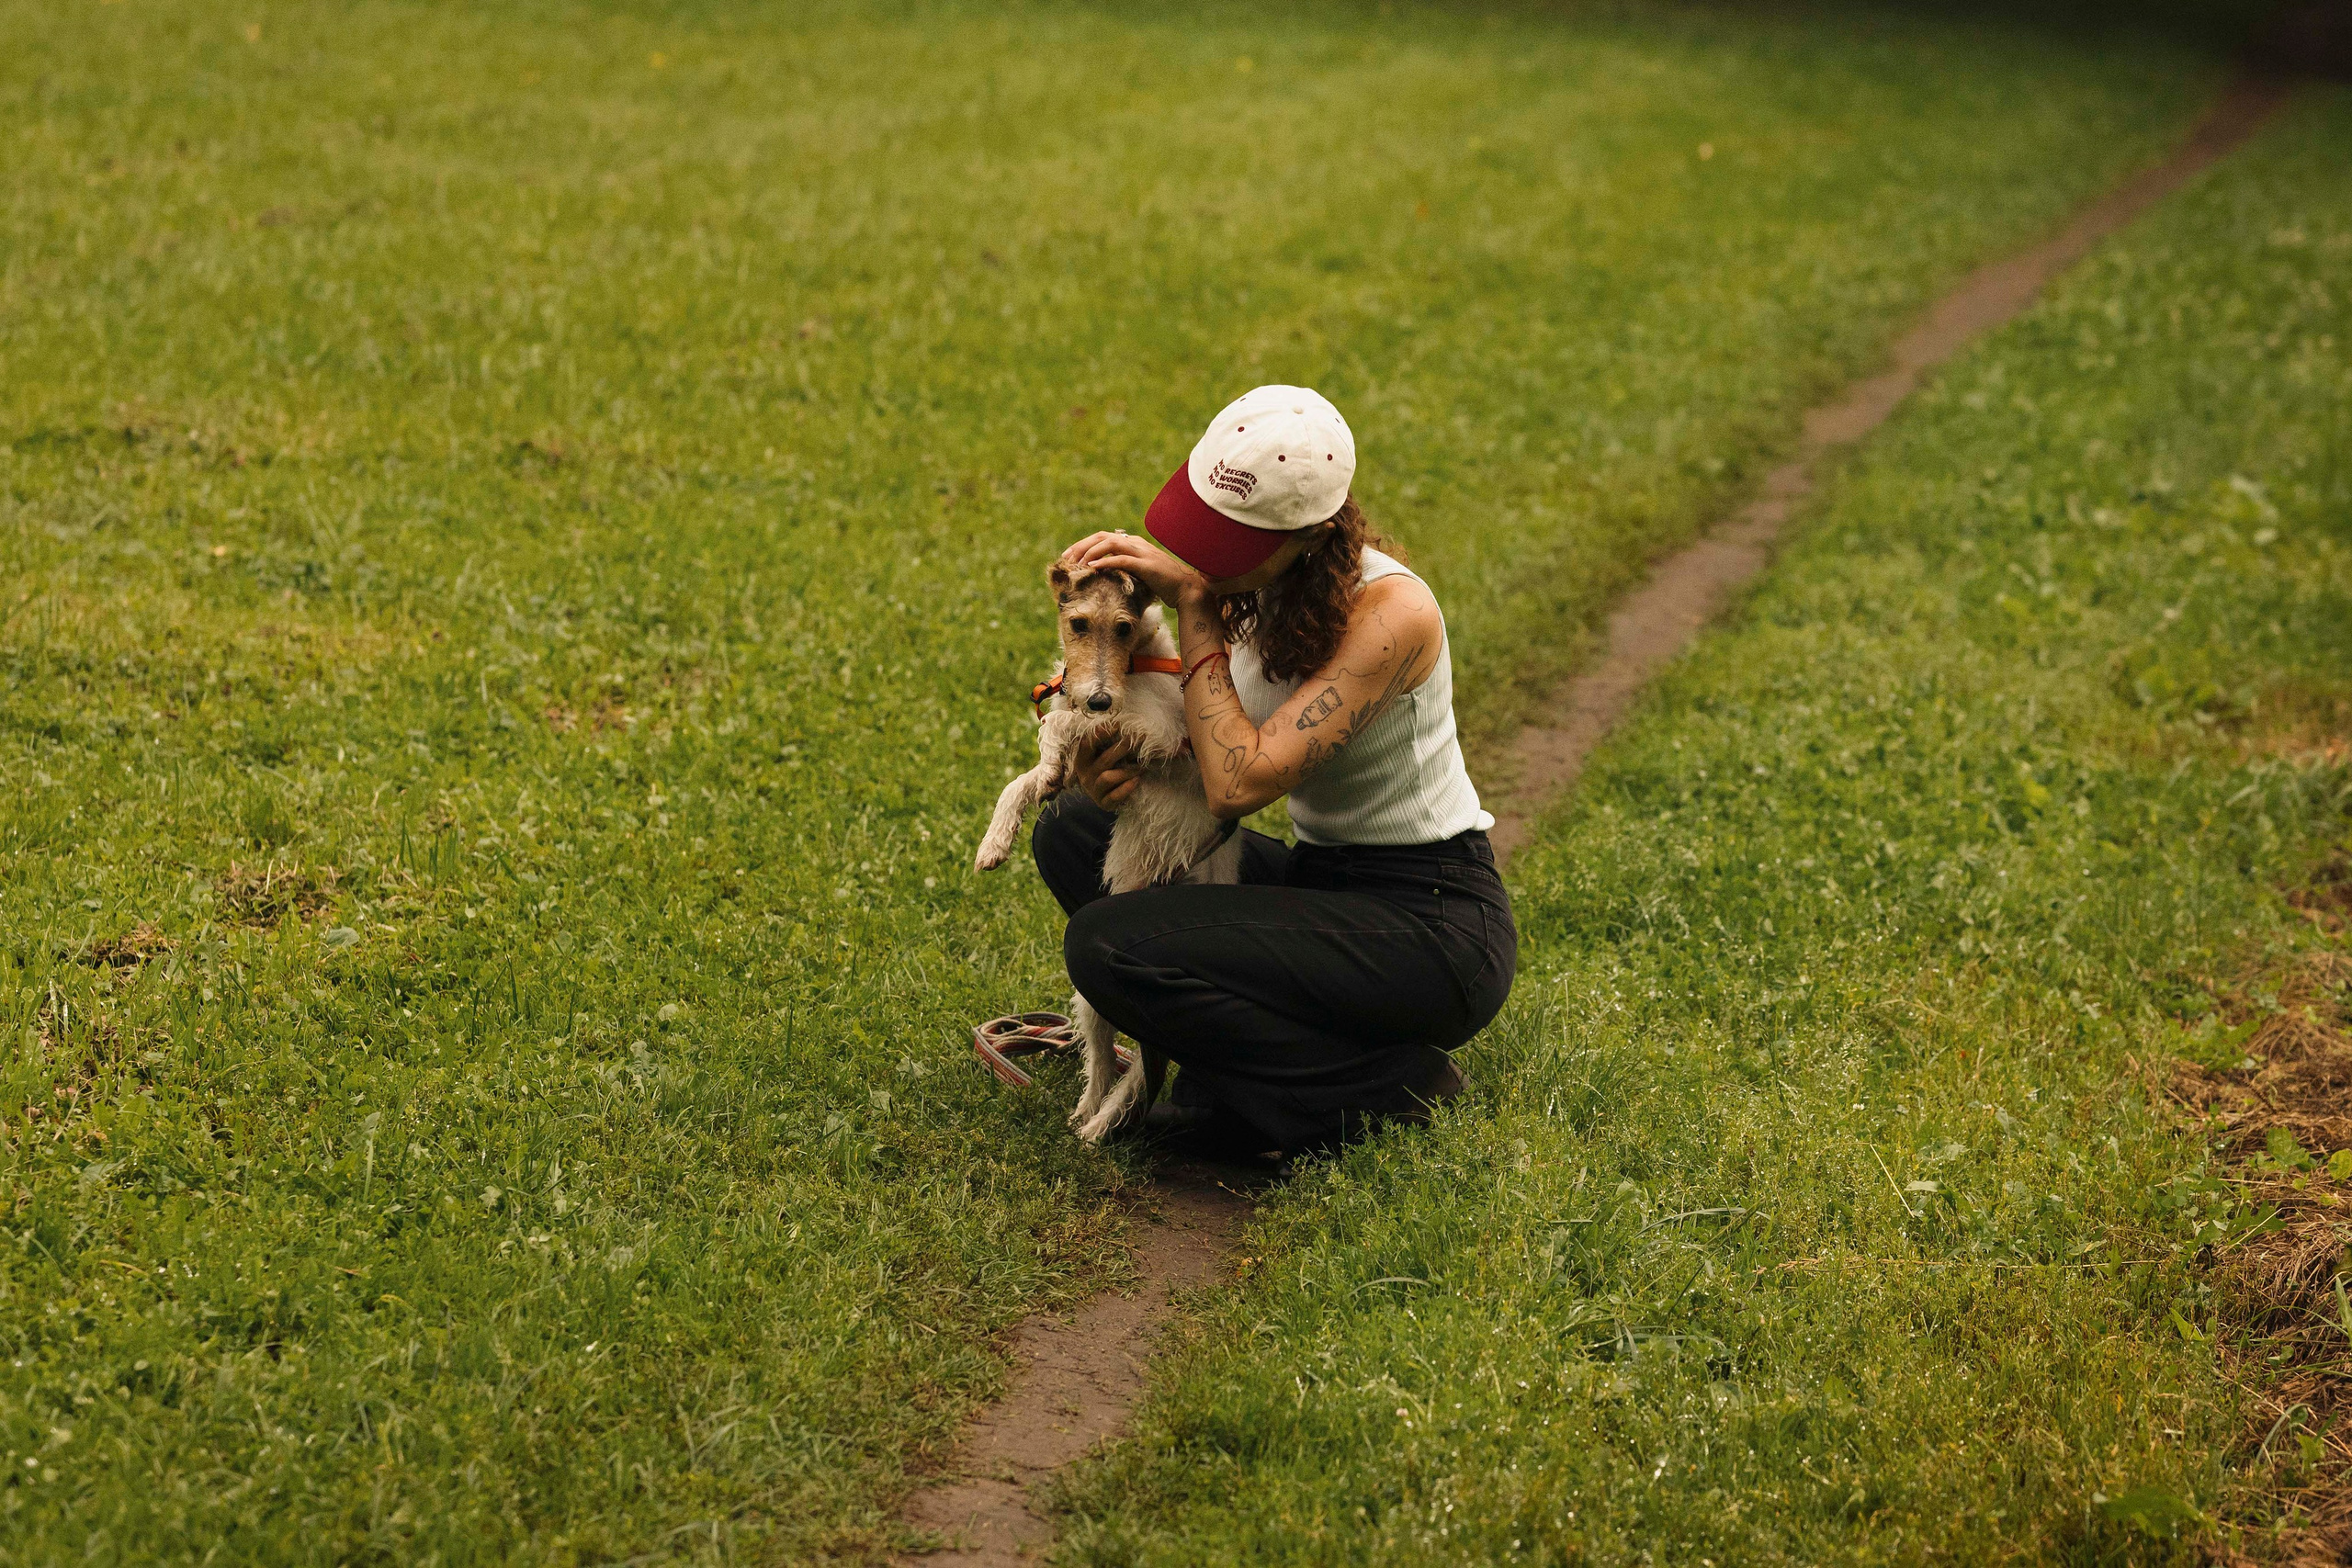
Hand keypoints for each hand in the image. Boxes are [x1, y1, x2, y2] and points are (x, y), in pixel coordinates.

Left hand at [1062, 530, 1208, 606]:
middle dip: (1081, 546)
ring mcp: (1141, 552)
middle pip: (1102, 536)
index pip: (1103, 537)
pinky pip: (1121, 560)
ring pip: (1110, 543)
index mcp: (1133, 543)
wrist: (1185, 589)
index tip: (1069, 556)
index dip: (1084, 544)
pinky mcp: (1146, 565)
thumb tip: (1103, 574)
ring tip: (1078, 563)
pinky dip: (1105, 562)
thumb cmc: (1162, 584)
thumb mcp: (1138, 573)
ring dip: (1090, 552)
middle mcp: (1135, 543)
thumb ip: (1123, 569)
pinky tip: (1093, 568)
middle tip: (1066, 559)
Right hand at [1070, 731, 1139, 810]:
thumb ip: (1108, 744)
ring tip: (1141, 767)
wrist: (1105, 798)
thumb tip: (1123, 725)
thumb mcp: (1102, 757)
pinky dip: (1127, 788)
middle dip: (1122, 749)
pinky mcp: (1103, 803)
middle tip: (1137, 741)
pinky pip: (1114, 796)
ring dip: (1127, 771)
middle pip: (1104, 760)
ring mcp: (1094, 790)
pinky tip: (1136, 780)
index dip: (1100, 734)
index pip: (1087, 744)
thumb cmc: (1106, 771)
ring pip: (1108, 778)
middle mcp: (1086, 775)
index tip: (1117, 725)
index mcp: (1083, 760)